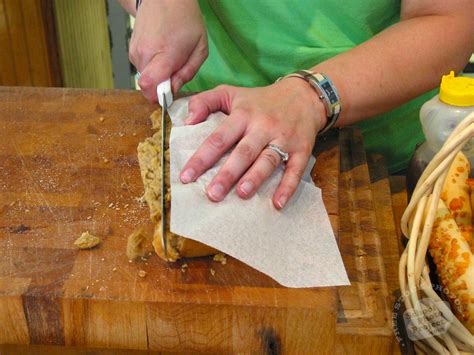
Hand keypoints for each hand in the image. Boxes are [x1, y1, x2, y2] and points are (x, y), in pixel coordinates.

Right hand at [129, 0, 207, 101]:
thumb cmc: (184, 20)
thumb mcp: (199, 48)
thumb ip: (187, 73)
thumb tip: (174, 89)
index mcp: (164, 54)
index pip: (150, 87)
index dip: (160, 96)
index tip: (170, 93)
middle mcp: (144, 54)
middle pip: (148, 87)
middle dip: (162, 86)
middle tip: (175, 72)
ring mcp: (135, 52)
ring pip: (145, 79)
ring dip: (158, 75)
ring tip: (169, 58)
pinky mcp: (131, 52)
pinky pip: (142, 69)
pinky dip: (152, 67)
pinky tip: (161, 53)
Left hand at [179, 79, 327, 208]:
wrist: (304, 96)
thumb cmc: (260, 100)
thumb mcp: (231, 93)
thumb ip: (205, 102)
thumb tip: (187, 120)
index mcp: (243, 115)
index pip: (219, 138)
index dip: (202, 158)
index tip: (186, 177)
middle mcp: (263, 127)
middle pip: (243, 152)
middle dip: (227, 173)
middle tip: (212, 194)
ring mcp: (283, 139)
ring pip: (268, 160)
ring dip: (255, 178)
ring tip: (242, 194)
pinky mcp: (301, 150)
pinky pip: (295, 170)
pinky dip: (287, 187)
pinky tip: (277, 203)